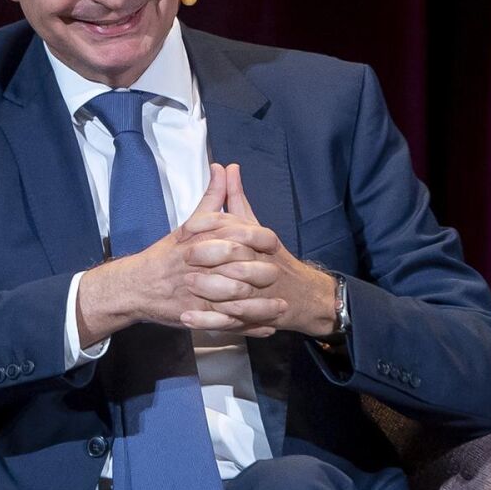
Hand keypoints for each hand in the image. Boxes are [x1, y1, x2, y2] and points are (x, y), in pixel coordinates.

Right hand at [75, 163, 270, 342]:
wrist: (136, 286)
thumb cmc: (166, 255)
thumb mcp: (189, 224)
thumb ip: (212, 198)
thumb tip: (223, 167)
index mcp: (198, 240)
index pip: (232, 236)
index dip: (257, 239)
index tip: (274, 242)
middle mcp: (197, 265)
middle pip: (235, 267)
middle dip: (261, 273)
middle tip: (280, 274)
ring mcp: (195, 291)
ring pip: (232, 298)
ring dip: (259, 305)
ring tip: (281, 305)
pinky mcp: (194, 313)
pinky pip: (224, 321)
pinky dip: (246, 326)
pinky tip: (266, 327)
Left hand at [178, 164, 338, 337]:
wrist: (305, 297)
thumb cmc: (274, 259)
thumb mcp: (255, 226)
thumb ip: (236, 199)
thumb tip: (226, 167)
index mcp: (264, 240)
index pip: (240, 229)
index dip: (212, 227)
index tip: (188, 228)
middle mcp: (265, 265)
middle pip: (239, 259)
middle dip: (210, 258)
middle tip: (185, 258)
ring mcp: (263, 294)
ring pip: (236, 292)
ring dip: (210, 291)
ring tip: (186, 289)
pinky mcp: (258, 318)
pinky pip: (231, 321)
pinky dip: (208, 322)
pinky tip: (188, 318)